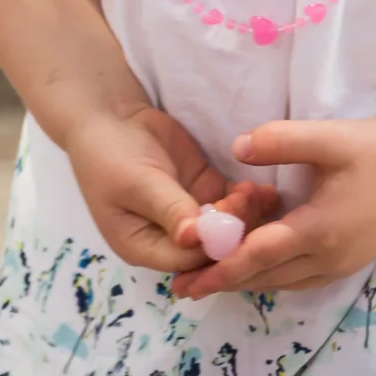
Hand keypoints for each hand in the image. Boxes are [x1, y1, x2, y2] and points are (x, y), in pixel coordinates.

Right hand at [66, 105, 280, 275]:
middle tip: (245, 202)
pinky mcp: (205, 191)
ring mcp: (190, 214)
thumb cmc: (110, 154)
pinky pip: (232, 203)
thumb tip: (197, 238)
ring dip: (244, 214)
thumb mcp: (136, 183)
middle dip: (233, 231)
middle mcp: (169, 238)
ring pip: (227, 227)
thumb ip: (170, 210)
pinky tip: (265, 191)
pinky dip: (248, 199)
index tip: (231, 225)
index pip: (186, 261)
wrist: (110, 114)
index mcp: (143, 246)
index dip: (212, 248)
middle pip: (211, 248)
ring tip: (254, 192)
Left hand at [169, 116, 375, 299]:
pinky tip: (249, 265)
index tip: (188, 279)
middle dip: (223, 282)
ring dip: (245, 280)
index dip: (222, 268)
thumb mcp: (327, 137)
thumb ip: (280, 141)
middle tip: (181, 287)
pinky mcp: (346, 262)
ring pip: (281, 281)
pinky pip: (298, 277)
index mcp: (321, 229)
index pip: (260, 256)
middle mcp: (329, 257)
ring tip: (206, 281)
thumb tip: (236, 148)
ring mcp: (340, 264)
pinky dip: (269, 274)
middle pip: (266, 277)